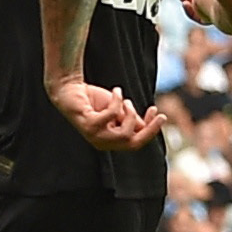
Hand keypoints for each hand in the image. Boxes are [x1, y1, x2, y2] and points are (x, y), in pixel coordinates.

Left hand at [49, 80, 164, 152]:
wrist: (70, 88)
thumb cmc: (94, 100)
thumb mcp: (118, 111)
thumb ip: (131, 120)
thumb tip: (146, 126)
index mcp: (109, 142)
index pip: (135, 143)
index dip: (150, 131)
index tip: (161, 115)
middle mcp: (101, 142)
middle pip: (132, 143)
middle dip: (149, 129)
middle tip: (156, 111)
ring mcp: (94, 135)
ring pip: (124, 133)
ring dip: (130, 113)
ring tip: (124, 99)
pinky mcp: (89, 125)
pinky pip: (113, 115)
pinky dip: (118, 100)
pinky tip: (116, 90)